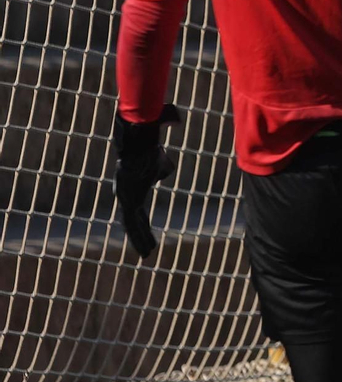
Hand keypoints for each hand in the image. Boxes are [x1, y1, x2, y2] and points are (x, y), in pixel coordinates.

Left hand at [112, 103, 181, 257]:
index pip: (136, 206)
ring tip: (147, 255)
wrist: (137, 139)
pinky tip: (147, 250)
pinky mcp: (130, 200)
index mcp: (132, 184)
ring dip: (141, 240)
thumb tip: (175, 126)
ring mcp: (126, 197)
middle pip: (133, 219)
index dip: (141, 219)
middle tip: (146, 250)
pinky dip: (141, 237)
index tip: (144, 226)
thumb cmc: (148, 140)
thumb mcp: (160, 151)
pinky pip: (135, 223)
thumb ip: (166, 149)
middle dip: (140, 234)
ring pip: (133, 224)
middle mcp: (126, 193)